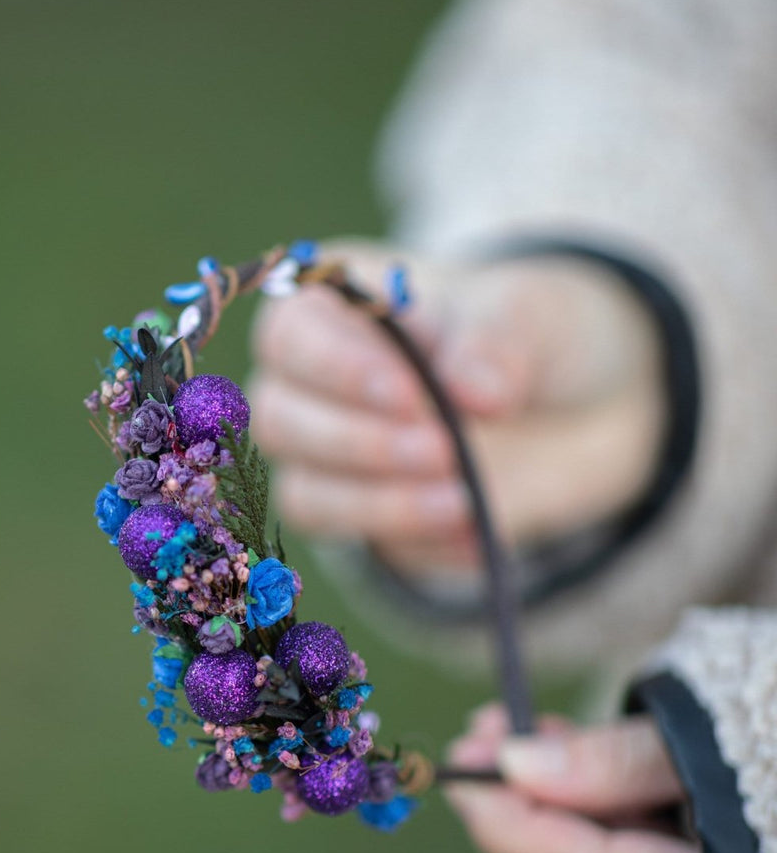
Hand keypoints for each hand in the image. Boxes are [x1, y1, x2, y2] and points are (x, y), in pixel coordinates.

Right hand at [248, 240, 665, 574]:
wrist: (571, 402)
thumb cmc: (523, 331)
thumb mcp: (529, 313)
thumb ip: (498, 340)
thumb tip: (474, 390)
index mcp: (333, 307)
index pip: (289, 335)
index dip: (336, 368)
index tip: (410, 395)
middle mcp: (312, 385)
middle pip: (280, 421)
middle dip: (360, 443)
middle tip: (444, 449)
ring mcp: (330, 459)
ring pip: (306, 495)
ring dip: (380, 504)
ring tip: (465, 499)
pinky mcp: (366, 518)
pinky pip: (366, 544)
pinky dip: (417, 541)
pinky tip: (476, 531)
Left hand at [444, 704, 717, 852]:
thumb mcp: (718, 732)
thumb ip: (621, 761)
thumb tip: (516, 766)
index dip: (517, 826)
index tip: (461, 769)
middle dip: (517, 819)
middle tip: (475, 743)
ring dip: (547, 823)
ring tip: (512, 738)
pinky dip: (591, 835)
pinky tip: (569, 770)